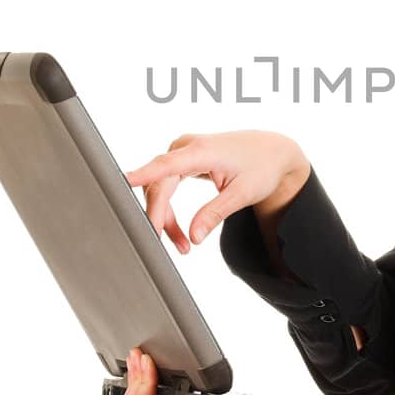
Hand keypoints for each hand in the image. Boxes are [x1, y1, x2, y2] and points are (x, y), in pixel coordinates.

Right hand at [125, 130, 307, 253]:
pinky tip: (177, 231)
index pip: (165, 165)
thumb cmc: (261, 167)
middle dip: (160, 218)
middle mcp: (187, 147)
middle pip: (159, 185)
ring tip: (182, 246)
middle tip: (170, 248)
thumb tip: (194, 237)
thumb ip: (215, 214)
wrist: (273, 152)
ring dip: (166, 217)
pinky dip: (169, 209)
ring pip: (160, 188)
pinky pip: (166, 185)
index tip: (122, 182)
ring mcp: (183, 151)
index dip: (142, 175)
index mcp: (202, 151)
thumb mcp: (242, 194)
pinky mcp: (184, 160)